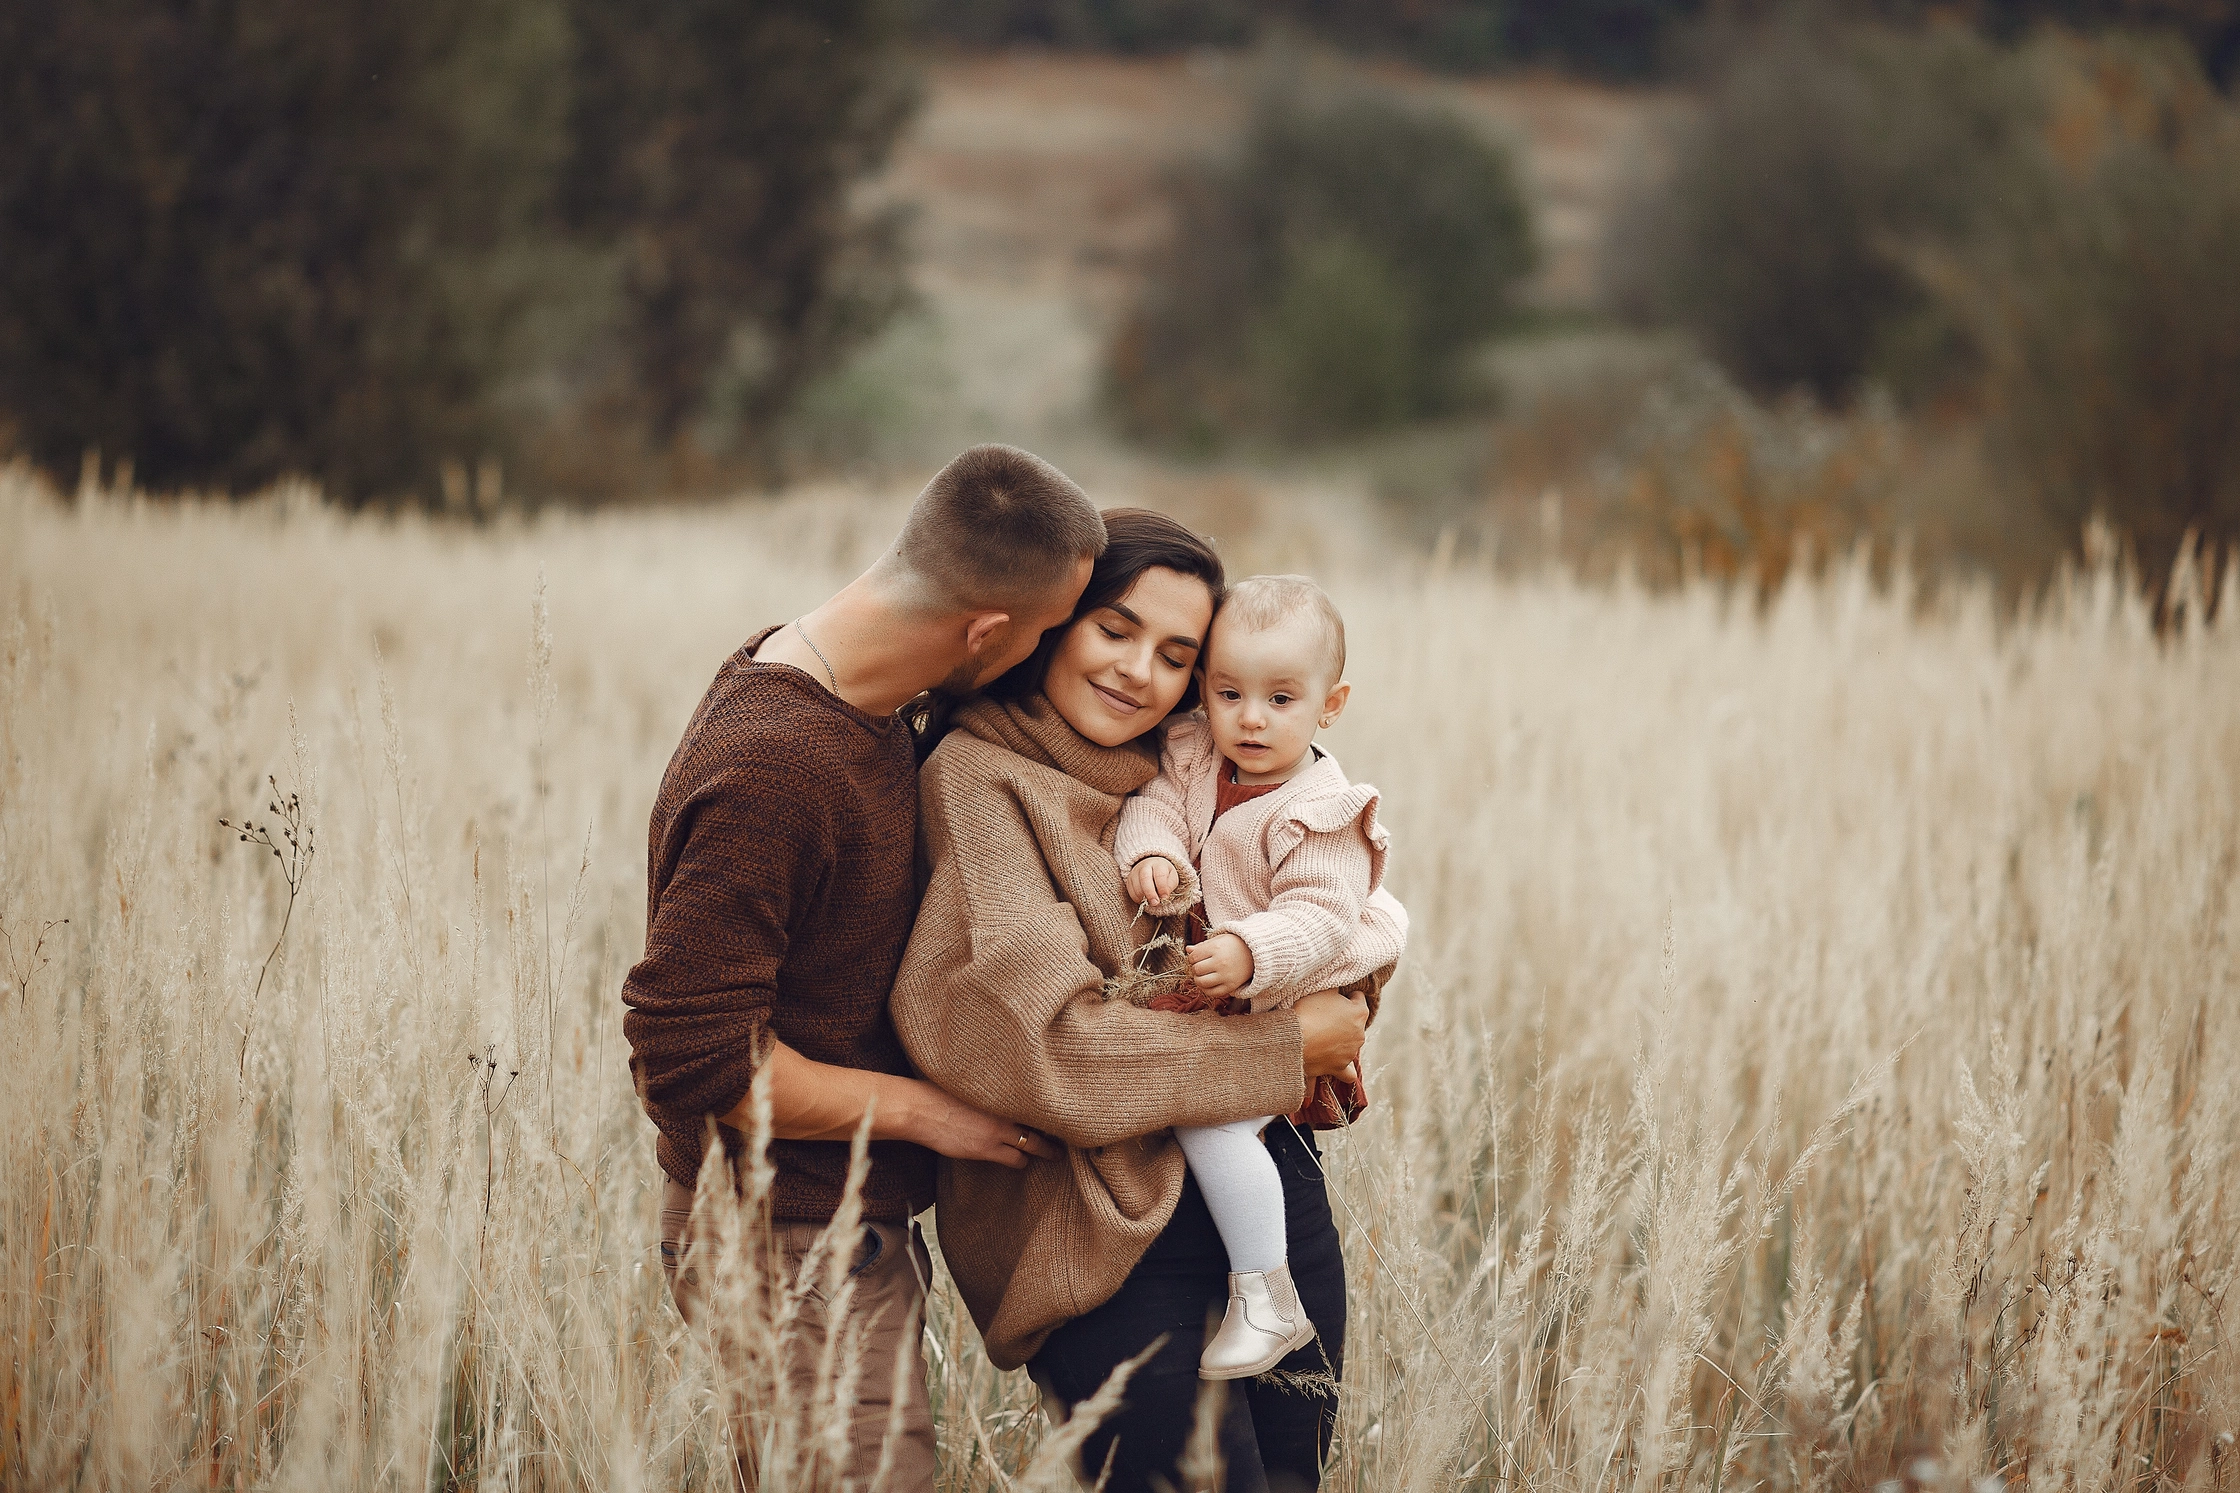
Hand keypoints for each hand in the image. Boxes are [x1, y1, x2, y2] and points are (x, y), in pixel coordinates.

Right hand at [904, 1083, 1062, 1169]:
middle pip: (1038, 1131)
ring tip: (1043, 1155)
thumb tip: (998, 1090)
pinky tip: (1019, 1160)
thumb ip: (989, 1090)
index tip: (1056, 1117)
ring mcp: (995, 1134)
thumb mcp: (970, 1084)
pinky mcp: (984, 1150)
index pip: (1035, 1106)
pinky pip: (1011, 1160)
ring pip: (1028, 1150)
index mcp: (1001, 1094)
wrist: (919, 1108)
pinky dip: (1017, 1161)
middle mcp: (1003, 1114)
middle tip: (1061, 1149)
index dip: (1046, 1116)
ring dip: (1032, 1153)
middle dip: (1051, 1143)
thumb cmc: (937, 1092)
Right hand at [1125, 855, 1179, 907]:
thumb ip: (1169, 886)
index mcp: (1158, 864)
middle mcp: (1145, 866)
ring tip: (1150, 902)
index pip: (1160, 875)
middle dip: (1150, 893)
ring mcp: (1135, 872)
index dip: (1162, 888)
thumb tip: (1164, 897)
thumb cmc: (1164, 874)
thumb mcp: (1172, 878)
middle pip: (1145, 878)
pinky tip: (1143, 900)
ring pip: (1136, 886)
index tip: (1164, 897)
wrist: (1152, 867)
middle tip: (1155, 903)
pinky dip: (1137, 898)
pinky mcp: (1129, 880)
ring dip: (1143, 897)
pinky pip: (1130, 891)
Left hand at [1185, 931, 1253, 997]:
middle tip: (1201, 966)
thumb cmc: (1233, 945)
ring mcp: (1226, 975)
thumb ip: (1202, 946)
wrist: (1255, 954)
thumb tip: (1188, 949)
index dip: (1192, 958)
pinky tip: (1208, 983)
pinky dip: (1206, 990)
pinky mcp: (1231, 986)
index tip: (1197, 958)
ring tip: (1203, 975)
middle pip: (1197, 970)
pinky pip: (1212, 993)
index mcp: (1216, 948)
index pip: (1194, 957)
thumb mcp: (1218, 940)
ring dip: (1198, 980)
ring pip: (1201, 982)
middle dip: (1195, 968)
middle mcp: (1221, 962)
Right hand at [1294, 989, 1368, 1078]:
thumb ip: (1335, 989)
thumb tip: (1338, 991)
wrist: (1293, 1039)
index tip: (1332, 997)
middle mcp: (1360, 1033)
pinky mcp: (1339, 1067)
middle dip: (1343, 1019)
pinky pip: (1349, 1073)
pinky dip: (1345, 1070)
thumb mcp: (1323, 990)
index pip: (1358, 997)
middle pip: (1355, 1022)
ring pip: (1351, 1045)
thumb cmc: (1307, 1011)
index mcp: (1359, 1012)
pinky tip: (1338, 1065)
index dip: (1345, 995)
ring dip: (1340, 1040)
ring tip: (1321, 1038)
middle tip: (1323, 1017)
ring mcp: (1351, 1052)